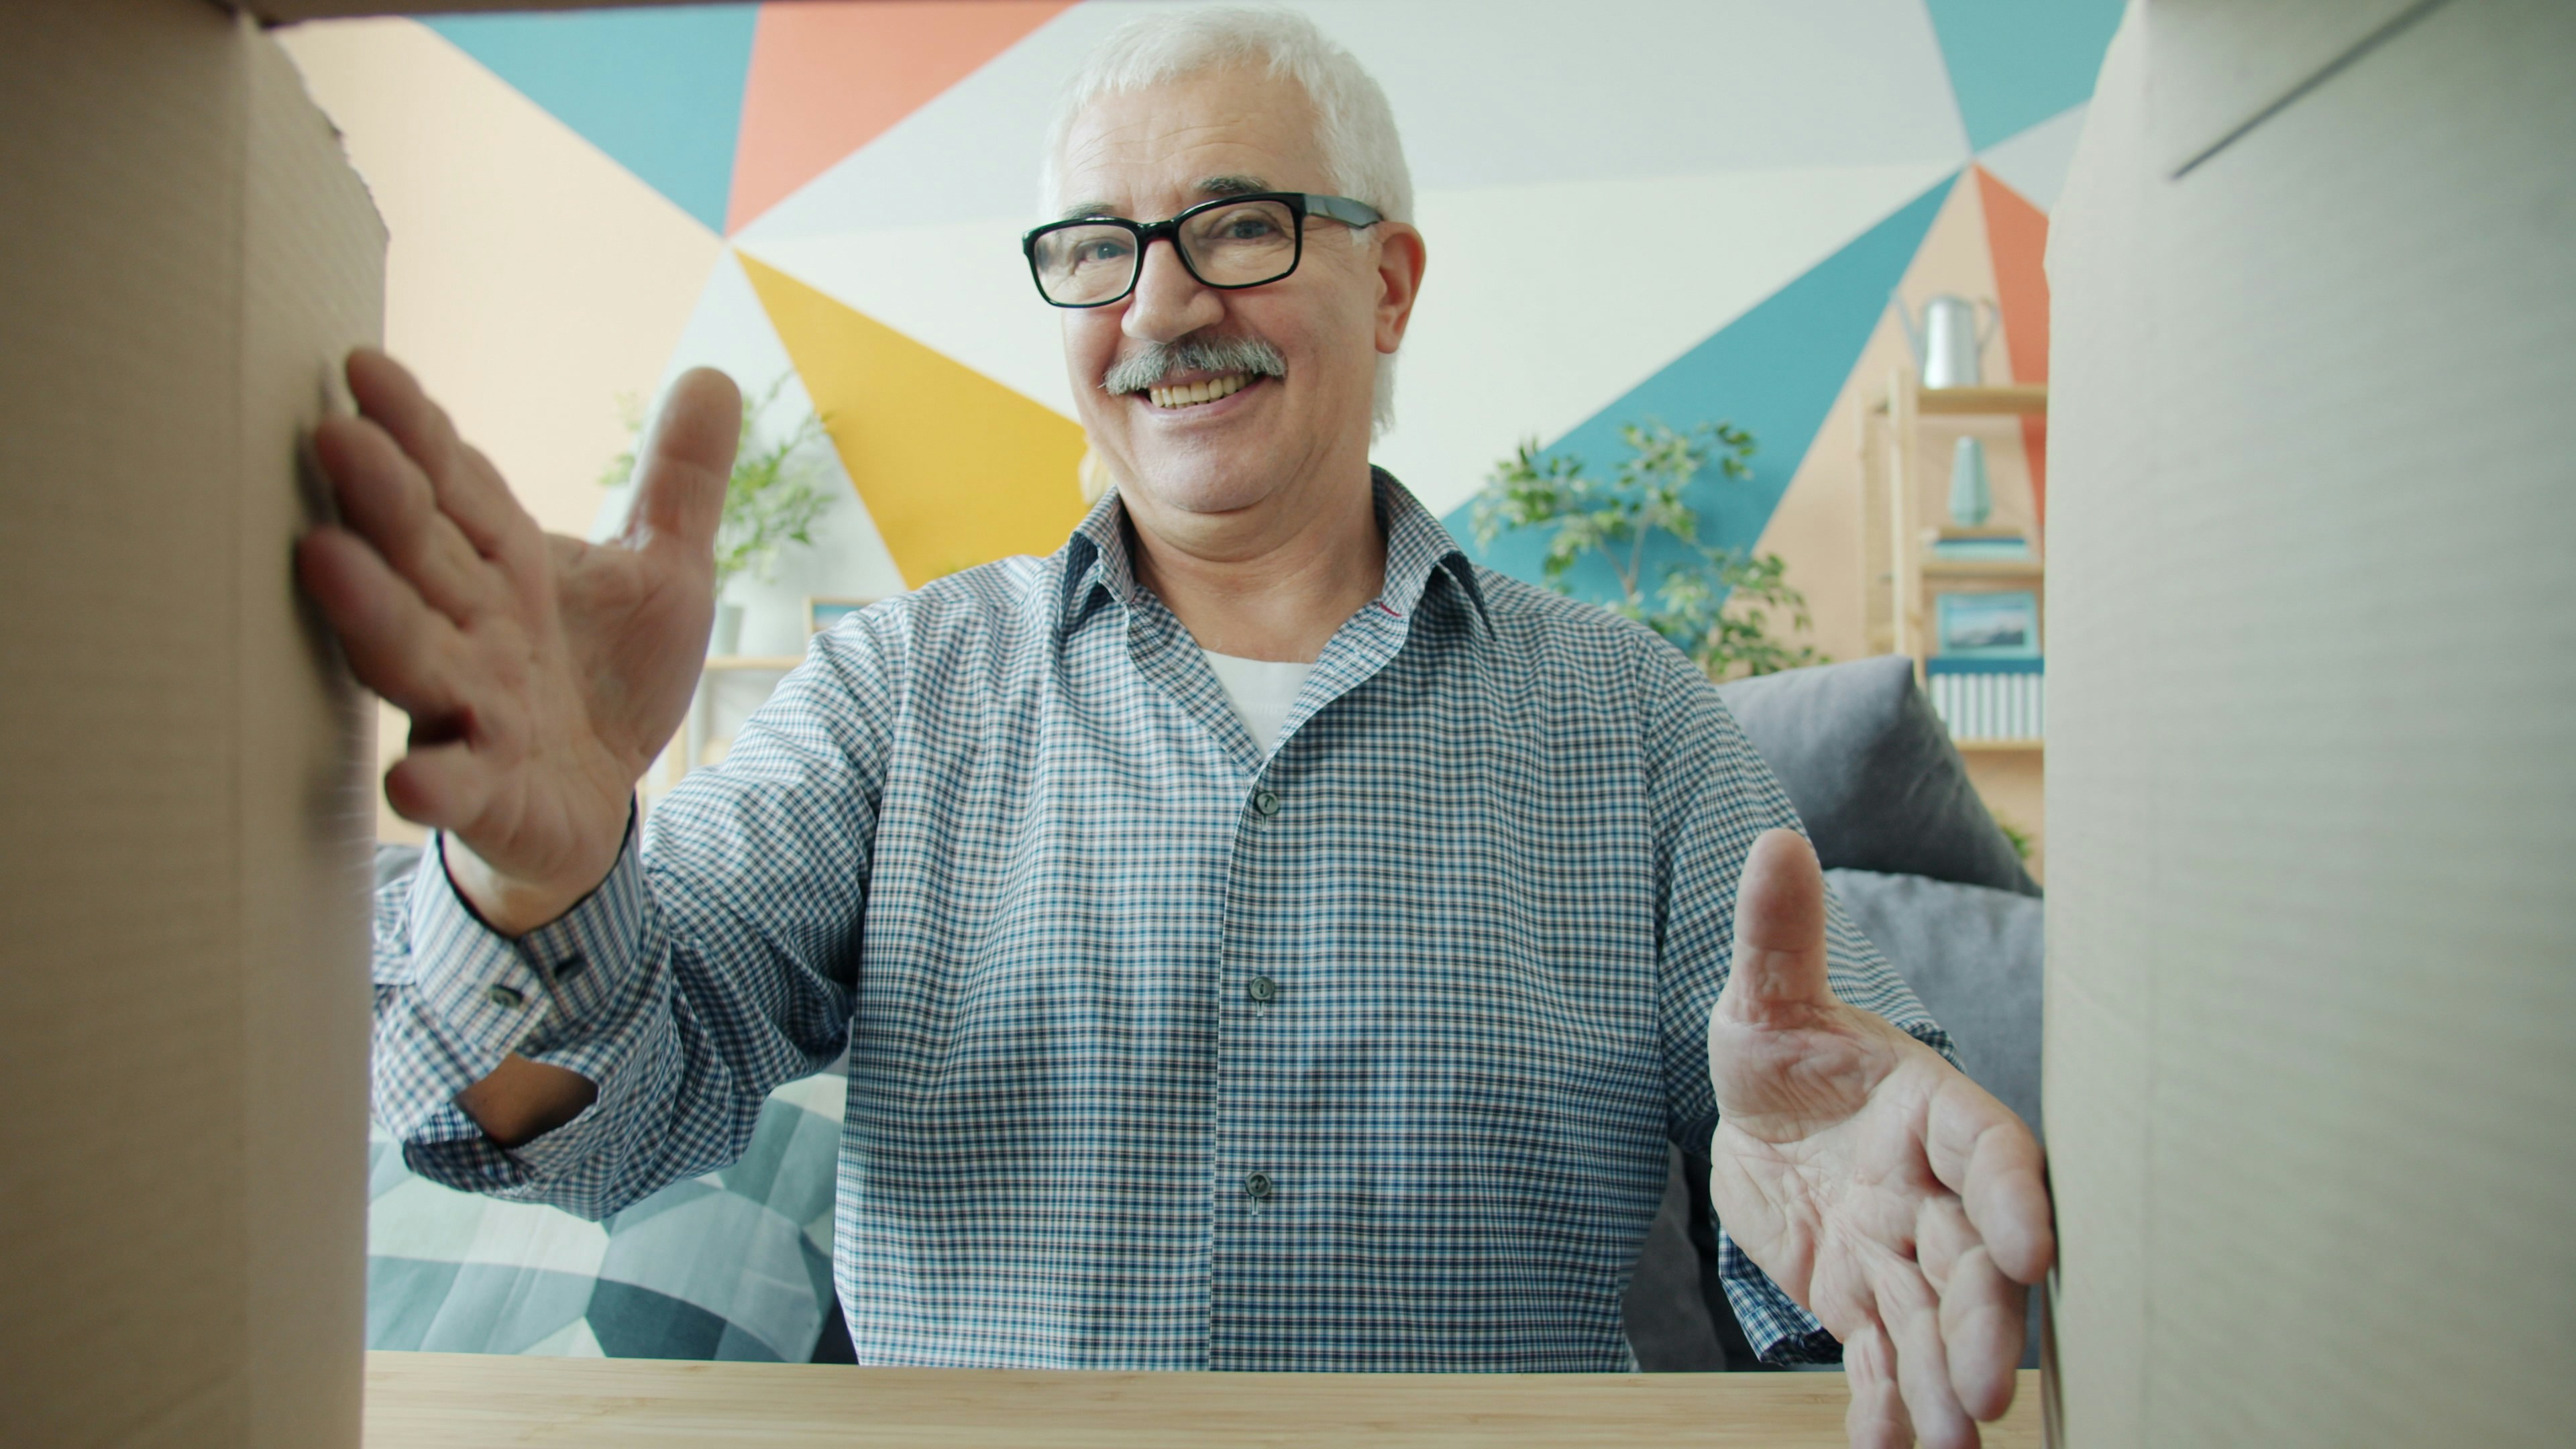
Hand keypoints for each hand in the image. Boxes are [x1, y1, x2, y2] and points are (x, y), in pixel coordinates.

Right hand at [296, 349, 739, 930]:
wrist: (594, 806)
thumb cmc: (606, 678)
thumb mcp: (666, 573)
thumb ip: (682, 481)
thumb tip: (716, 375)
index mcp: (505, 564)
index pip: (457, 485)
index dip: (415, 430)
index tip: (364, 366)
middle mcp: (470, 627)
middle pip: (420, 554)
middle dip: (379, 498)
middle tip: (333, 433)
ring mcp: (469, 708)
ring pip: (413, 655)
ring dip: (371, 613)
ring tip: (323, 559)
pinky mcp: (486, 792)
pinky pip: (454, 785)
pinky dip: (434, 783)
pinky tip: (409, 781)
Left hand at [1705, 830, 2053, 1448]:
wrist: (1760, 1111)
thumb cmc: (1781, 1045)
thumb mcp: (1763, 995)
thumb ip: (1778, 937)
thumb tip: (1772, 845)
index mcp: (1931, 1111)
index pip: (1993, 1152)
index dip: (2017, 1197)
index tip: (2033, 1247)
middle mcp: (1933, 1191)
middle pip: (1977, 1260)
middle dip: (1988, 1322)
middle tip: (1990, 1387)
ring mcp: (1902, 1253)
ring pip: (1938, 1323)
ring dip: (1950, 1382)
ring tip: (1956, 1441)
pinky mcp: (1863, 1301)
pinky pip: (1883, 1360)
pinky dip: (1887, 1408)